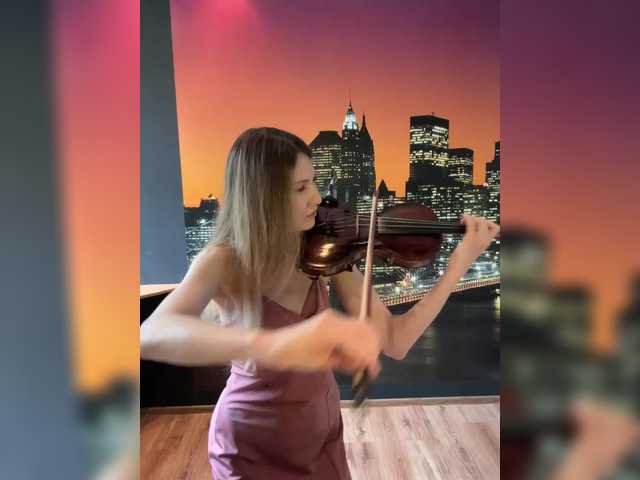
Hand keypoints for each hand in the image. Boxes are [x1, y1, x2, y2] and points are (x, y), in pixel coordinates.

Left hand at [249, 308, 381, 375]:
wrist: (276, 345)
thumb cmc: (294, 356)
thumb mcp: (321, 363)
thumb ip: (345, 361)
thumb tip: (363, 365)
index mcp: (331, 330)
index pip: (360, 342)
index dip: (369, 358)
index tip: (373, 372)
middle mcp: (335, 318)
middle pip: (366, 331)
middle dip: (371, 350)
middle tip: (367, 368)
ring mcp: (334, 316)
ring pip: (362, 327)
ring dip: (366, 344)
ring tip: (358, 362)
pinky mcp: (333, 319)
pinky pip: (353, 327)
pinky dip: (358, 340)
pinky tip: (351, 354)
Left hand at [450, 214, 499, 268]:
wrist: (458, 268)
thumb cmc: (462, 259)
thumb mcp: (471, 248)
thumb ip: (474, 240)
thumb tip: (470, 229)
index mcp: (487, 243)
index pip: (497, 228)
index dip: (490, 222)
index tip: (478, 221)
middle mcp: (485, 240)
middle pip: (488, 222)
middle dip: (479, 218)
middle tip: (468, 222)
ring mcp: (479, 239)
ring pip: (482, 221)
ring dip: (472, 218)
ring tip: (464, 221)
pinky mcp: (470, 238)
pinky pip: (471, 222)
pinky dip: (467, 218)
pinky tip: (462, 219)